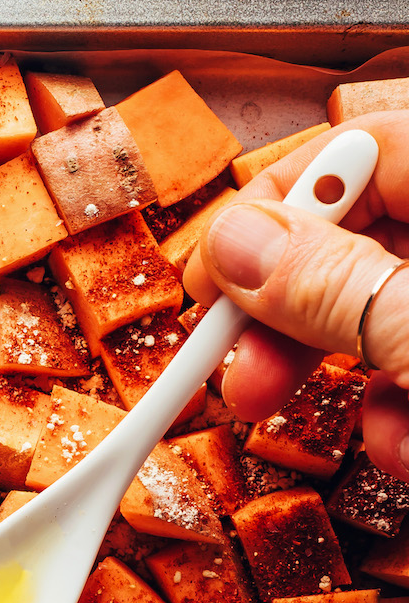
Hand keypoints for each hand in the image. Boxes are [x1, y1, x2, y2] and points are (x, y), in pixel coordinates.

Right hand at [184, 110, 408, 478]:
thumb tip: (236, 245)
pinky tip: (406, 450)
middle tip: (238, 370)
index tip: (212, 280)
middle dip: (293, 314)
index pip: (359, 151)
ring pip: (389, 315)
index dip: (275, 207)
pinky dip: (401, 419)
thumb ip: (332, 288)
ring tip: (342, 431)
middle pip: (364, 239)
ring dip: (350, 383)